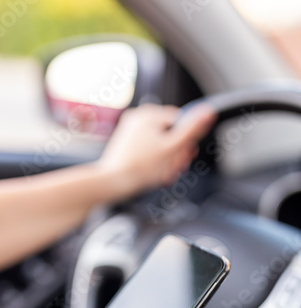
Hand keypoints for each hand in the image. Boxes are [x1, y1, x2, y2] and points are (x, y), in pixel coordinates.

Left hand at [97, 103, 215, 198]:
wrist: (112, 183)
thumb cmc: (139, 168)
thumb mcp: (172, 148)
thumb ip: (192, 130)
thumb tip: (208, 111)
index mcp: (149, 114)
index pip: (181, 122)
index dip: (186, 142)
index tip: (184, 156)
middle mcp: (139, 118)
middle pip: (171, 134)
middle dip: (176, 153)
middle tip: (172, 168)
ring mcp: (131, 131)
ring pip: (161, 144)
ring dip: (167, 160)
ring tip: (161, 173)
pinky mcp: (127, 145)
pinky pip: (149, 150)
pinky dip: (154, 162)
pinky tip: (153, 173)